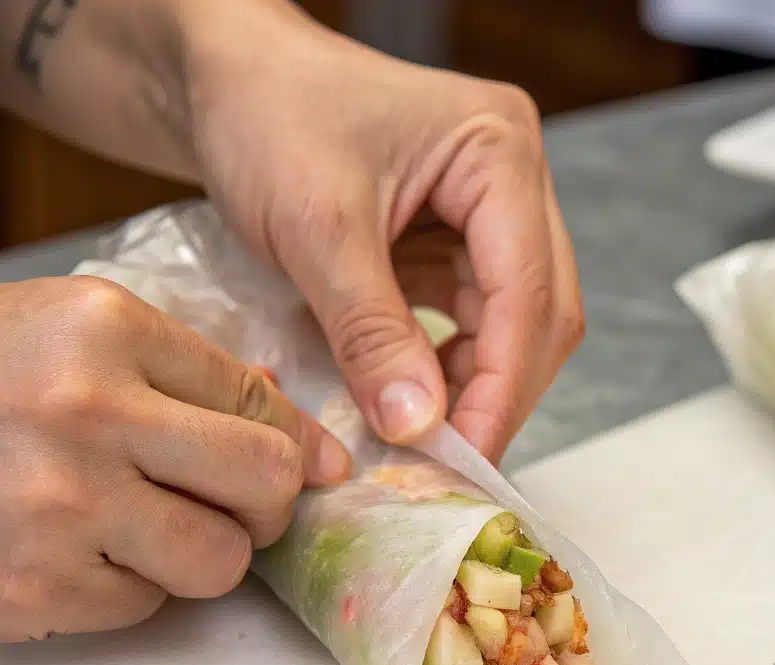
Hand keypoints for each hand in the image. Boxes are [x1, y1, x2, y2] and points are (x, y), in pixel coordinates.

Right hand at [0, 276, 349, 641]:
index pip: (260, 404)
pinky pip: (145, 607)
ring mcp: (58, 506)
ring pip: (221, 561)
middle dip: (268, 505)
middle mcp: (87, 413)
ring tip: (142, 525)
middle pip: (266, 483)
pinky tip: (75, 548)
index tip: (310, 465)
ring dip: (200, 553)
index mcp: (106, 332)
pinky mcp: (34, 586)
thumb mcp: (72, 336)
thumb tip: (291, 417)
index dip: (297, 443)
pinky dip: (127, 587)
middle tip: (238, 504)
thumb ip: (184, 372)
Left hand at [184, 1, 584, 461]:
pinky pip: (472, 322)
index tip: (465, 456)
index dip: (503, 385)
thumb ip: (371, 332)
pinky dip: (448, 369)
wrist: (223, 79)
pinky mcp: (456, 243)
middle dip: (499, 393)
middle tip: (451, 463)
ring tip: (428, 441)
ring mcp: (489, 214)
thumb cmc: (265, 114)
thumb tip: (418, 429)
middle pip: (540, 313)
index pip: (527, 291)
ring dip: (476, 388)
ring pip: (513, 326)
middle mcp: (512, 182)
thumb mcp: (316, 227)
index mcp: (499, 152)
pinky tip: (415, 401)